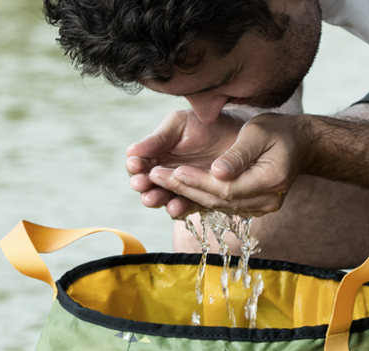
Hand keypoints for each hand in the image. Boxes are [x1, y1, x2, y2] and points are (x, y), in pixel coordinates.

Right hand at [126, 109, 244, 216]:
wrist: (237, 133)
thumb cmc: (205, 123)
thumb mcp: (178, 125)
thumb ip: (157, 139)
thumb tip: (131, 152)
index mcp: (155, 154)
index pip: (139, 164)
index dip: (135, 166)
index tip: (135, 165)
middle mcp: (165, 174)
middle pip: (147, 185)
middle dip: (143, 185)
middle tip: (141, 183)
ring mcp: (181, 187)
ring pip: (164, 198)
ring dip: (157, 199)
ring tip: (153, 198)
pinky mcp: (198, 198)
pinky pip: (186, 206)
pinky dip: (179, 208)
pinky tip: (175, 207)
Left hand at [148, 113, 309, 216]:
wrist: (298, 145)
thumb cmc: (277, 132)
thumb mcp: (258, 132)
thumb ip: (238, 153)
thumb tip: (216, 172)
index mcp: (271, 179)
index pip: (227, 188)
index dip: (198, 181)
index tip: (174, 171)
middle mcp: (268, 200)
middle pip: (220, 200)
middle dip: (186, 189)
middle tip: (156, 177)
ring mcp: (262, 207)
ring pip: (218, 205)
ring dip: (188, 195)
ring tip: (161, 184)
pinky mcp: (254, 208)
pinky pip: (223, 206)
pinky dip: (200, 198)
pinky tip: (179, 190)